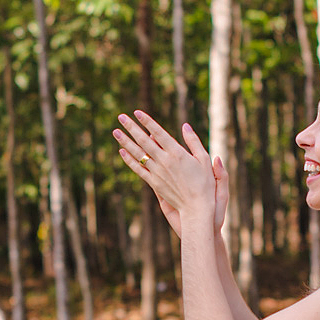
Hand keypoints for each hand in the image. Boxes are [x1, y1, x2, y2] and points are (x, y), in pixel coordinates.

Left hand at [113, 111, 217, 235]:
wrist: (197, 207)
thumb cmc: (205, 183)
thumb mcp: (204, 159)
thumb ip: (193, 142)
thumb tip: (185, 126)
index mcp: (177, 153)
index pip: (158, 133)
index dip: (147, 122)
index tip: (137, 112)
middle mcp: (164, 161)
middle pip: (144, 141)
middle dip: (132, 127)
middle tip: (121, 117)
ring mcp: (157, 172)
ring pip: (138, 154)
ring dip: (126, 141)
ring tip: (115, 131)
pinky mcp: (154, 183)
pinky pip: (138, 169)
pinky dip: (129, 160)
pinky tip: (122, 152)